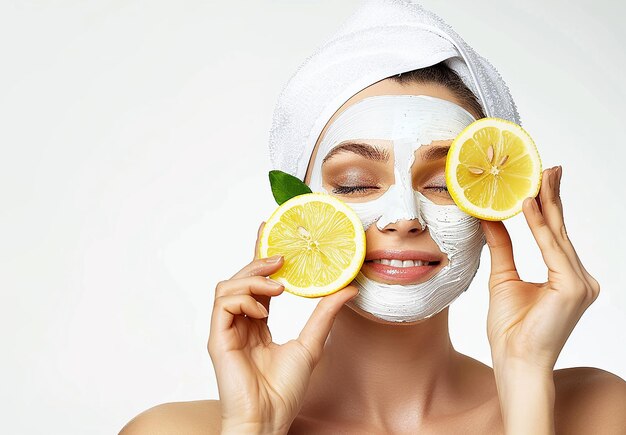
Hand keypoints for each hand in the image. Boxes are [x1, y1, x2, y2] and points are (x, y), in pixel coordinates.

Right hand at [207, 223, 357, 434]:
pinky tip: (263, 309)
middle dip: (258, 260)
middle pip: (241, 278)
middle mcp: (239, 322)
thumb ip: (324, 314)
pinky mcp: (218, 339)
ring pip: (228, 285)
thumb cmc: (284, 391)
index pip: (257, 281)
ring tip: (278, 286)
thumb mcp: (311, 344)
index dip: (262, 256)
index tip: (271, 231)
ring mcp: (226, 330)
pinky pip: (223, 304)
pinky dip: (243, 298)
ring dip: (253, 279)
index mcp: (257, 323)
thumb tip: (348, 288)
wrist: (269, 419)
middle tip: (282, 256)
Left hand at [481, 166, 599, 372]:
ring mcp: (581, 283)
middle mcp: (580, 278)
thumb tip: (489, 218)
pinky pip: (552, 249)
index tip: (541, 179)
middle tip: (548, 166)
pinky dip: (539, 226)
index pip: (555, 234)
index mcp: (566, 278)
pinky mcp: (574, 288)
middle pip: (560, 229)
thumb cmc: (510, 329)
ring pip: (557, 235)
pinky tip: (528, 204)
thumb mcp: (502, 278)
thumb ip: (501, 247)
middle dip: (552, 196)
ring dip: (545, 203)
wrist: (514, 361)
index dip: (547, 206)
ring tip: (537, 176)